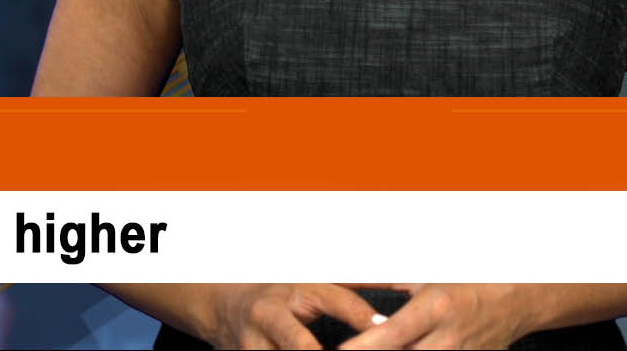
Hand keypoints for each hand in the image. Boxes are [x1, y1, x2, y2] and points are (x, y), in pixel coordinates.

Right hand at [206, 284, 385, 349]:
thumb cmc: (281, 295)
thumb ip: (354, 288)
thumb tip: (400, 286)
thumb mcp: (313, 284)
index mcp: (297, 290)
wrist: (225, 307)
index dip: (360, 315)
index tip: (382, 325)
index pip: (334, 301)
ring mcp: (254, 342)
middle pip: (299, 343)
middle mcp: (272, 315)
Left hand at [333, 284, 534, 349]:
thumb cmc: (468, 279)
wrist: (516, 298)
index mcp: (435, 309)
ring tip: (375, 347)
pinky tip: (412, 347)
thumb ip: (382, 279)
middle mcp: (447, 339)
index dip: (362, 346)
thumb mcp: (425, 274)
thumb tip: (346, 278)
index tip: (340, 350)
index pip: (389, 335)